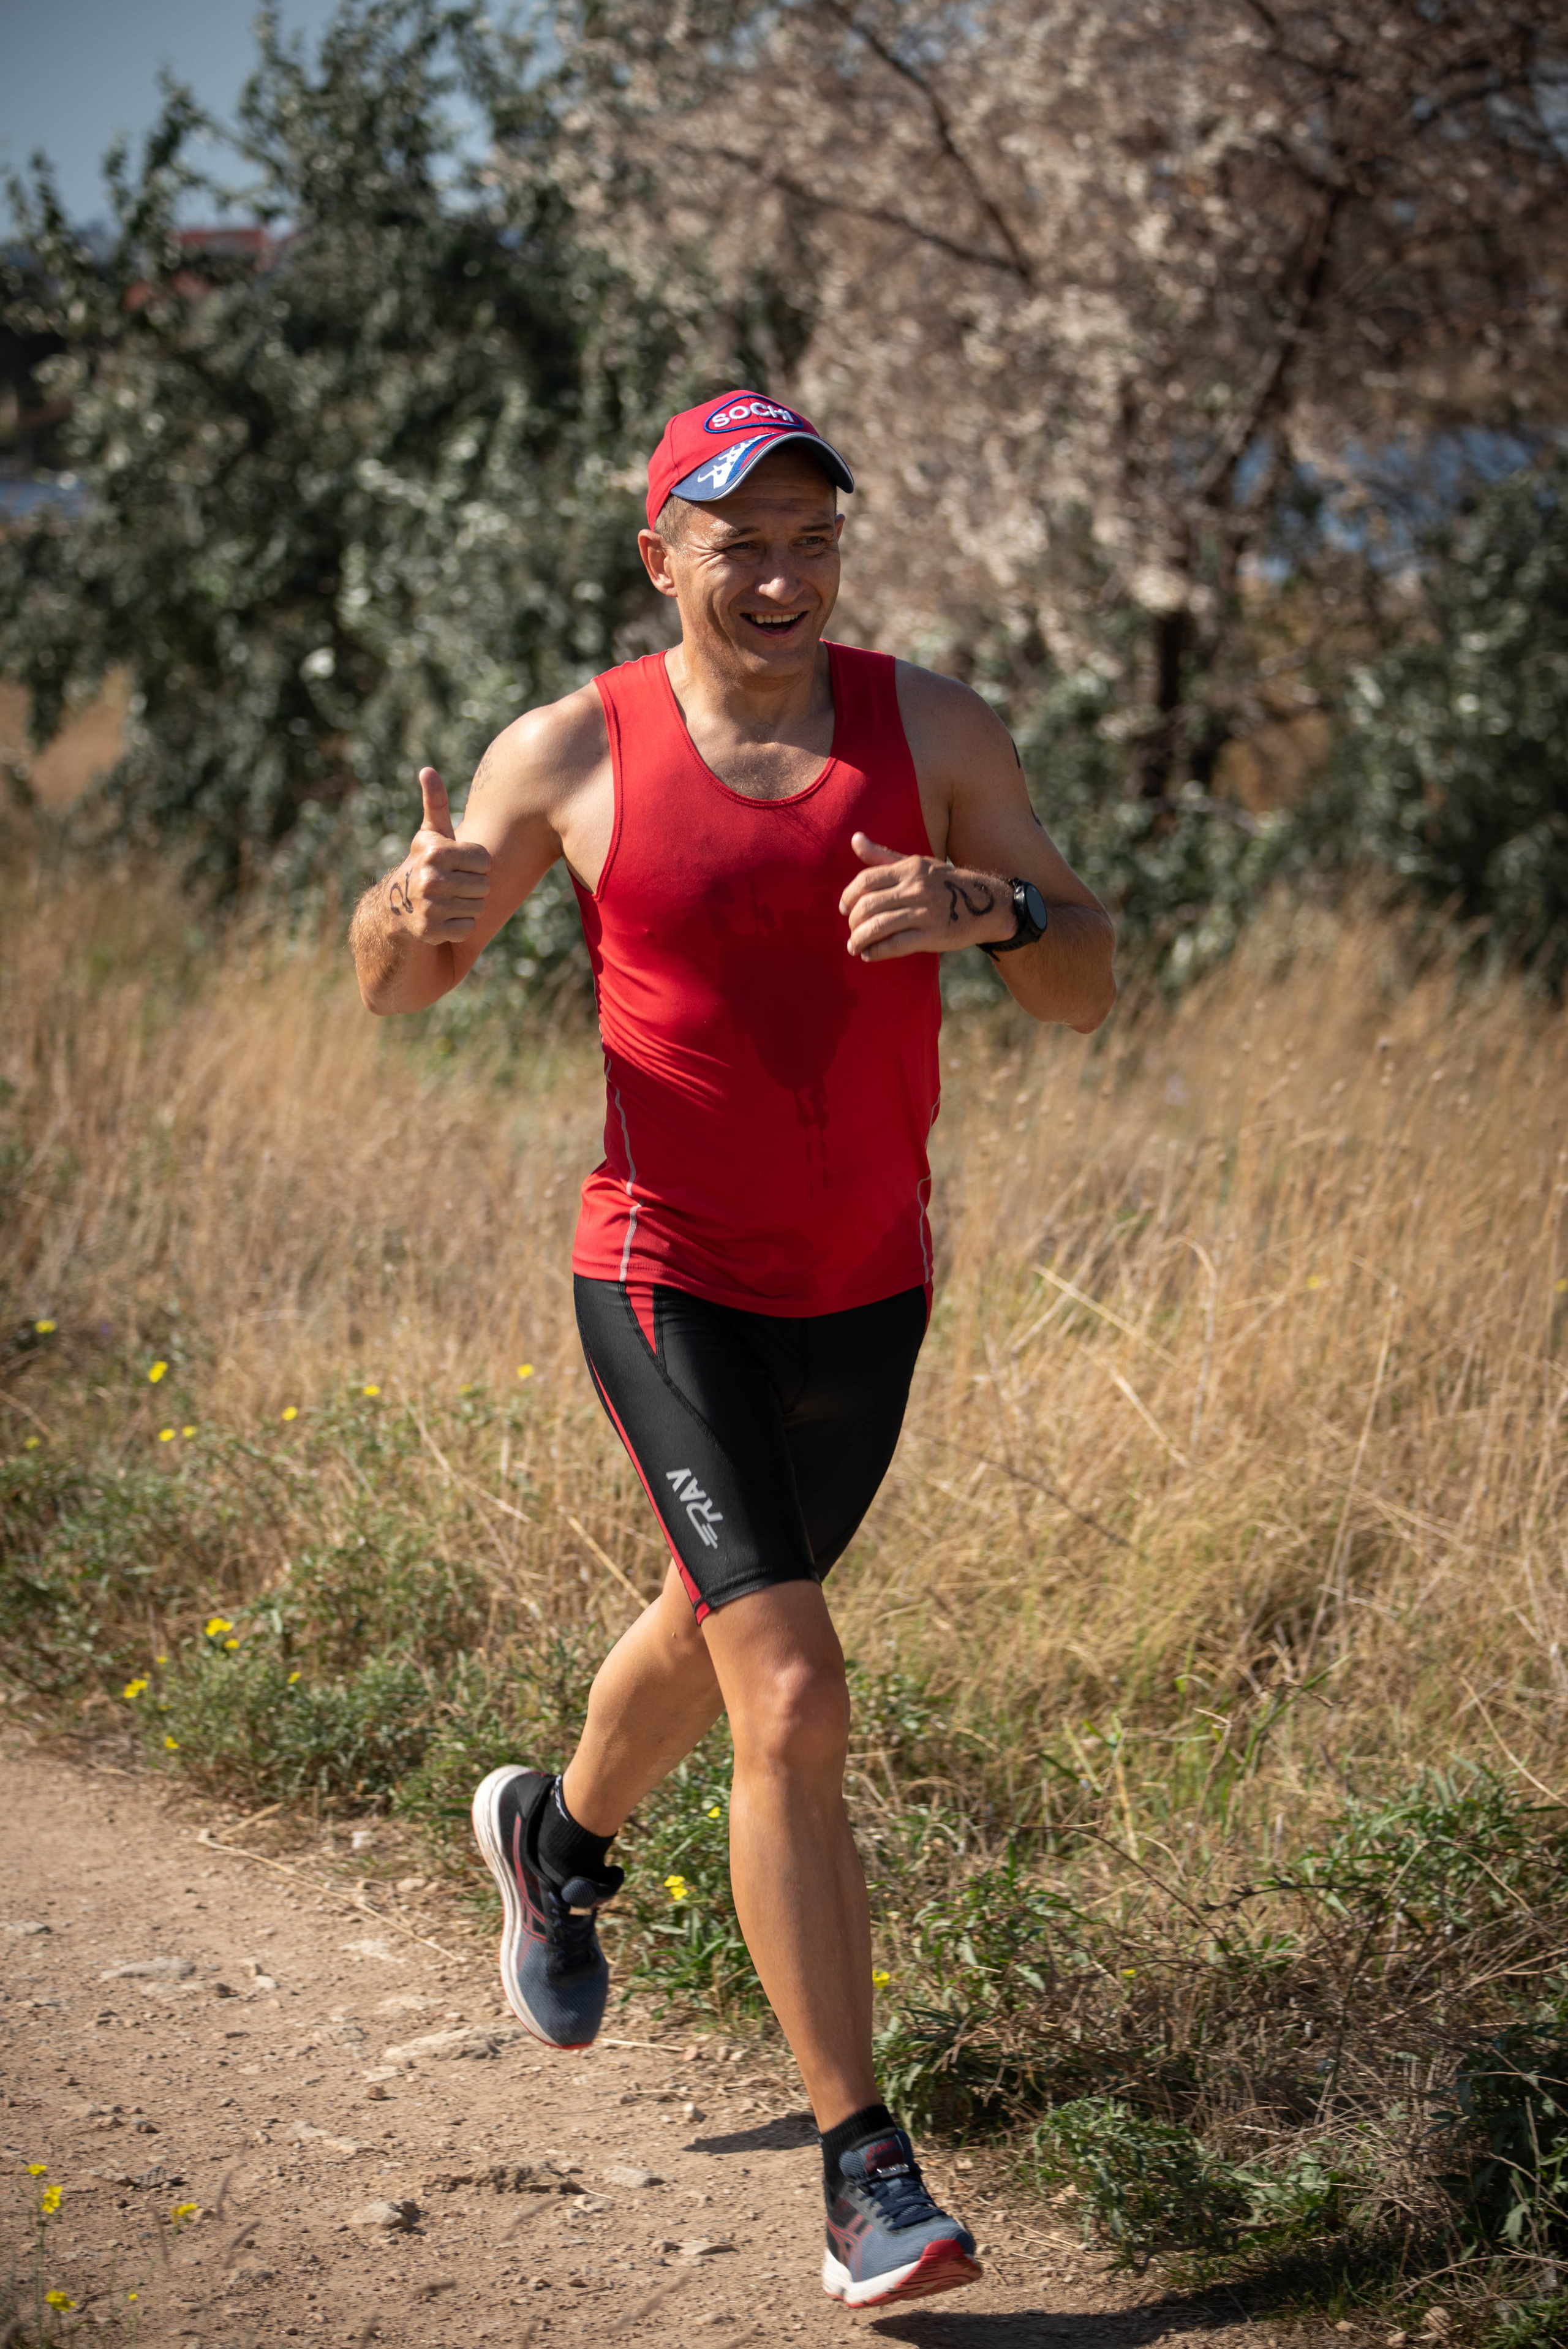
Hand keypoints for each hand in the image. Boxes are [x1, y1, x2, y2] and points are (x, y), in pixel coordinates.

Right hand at [386, 767, 490, 941]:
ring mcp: (428, 907)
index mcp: (435, 851)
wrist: (397, 907)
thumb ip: (435, 803)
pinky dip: (460, 927)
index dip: (477, 865)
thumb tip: (427, 769)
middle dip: (474, 887)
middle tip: (453, 886)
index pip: (485, 861)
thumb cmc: (426, 864)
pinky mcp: (429, 931)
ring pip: (478, 908)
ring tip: (448, 901)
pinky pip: (467, 929)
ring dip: (468, 907)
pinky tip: (444, 918)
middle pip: (484, 886)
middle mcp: (428, 878)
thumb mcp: (432, 834)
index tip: (459, 865)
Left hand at [839, 832, 1013, 960]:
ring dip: (860, 940)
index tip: (844, 908)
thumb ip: (883, 856)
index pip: (866, 880)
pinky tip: (870, 955)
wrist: (986, 904)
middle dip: (853, 922)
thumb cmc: (944, 884)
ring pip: (879, 927)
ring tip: (855, 946)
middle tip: (852, 930)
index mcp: (909, 868)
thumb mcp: (917, 864)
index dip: (849, 896)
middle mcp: (916, 888)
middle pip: (869, 905)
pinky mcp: (934, 935)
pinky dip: (877, 951)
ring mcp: (924, 912)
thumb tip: (854, 838)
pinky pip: (896, 945)